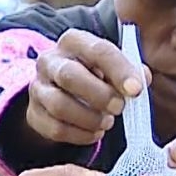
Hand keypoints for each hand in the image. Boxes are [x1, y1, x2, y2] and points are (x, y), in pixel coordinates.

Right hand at [22, 28, 149, 146]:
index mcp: (74, 41)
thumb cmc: (95, 75)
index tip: (136, 90)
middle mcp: (50, 60)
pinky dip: (80, 135)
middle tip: (119, 108)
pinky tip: (95, 133)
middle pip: (69, 76)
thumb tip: (142, 79)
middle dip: (99, 95)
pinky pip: (55, 128)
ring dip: (89, 118)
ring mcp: (37, 87)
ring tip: (107, 123)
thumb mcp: (113, 67)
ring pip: (59, 105)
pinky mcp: (34, 114)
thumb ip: (130, 71)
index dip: (119, 70)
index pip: (98, 49)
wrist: (62, 93)